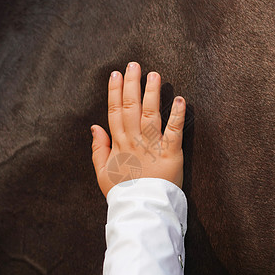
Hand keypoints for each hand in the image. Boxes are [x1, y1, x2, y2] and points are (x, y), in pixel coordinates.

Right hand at [91, 62, 185, 197]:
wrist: (140, 210)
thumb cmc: (122, 192)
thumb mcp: (101, 173)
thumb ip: (97, 148)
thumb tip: (94, 126)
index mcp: (118, 144)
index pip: (115, 112)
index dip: (115, 92)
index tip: (116, 74)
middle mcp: (134, 141)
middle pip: (131, 107)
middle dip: (132, 84)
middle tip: (135, 65)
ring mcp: (152, 146)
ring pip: (150, 114)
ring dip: (152, 93)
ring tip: (154, 75)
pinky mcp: (171, 154)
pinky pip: (174, 132)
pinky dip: (177, 116)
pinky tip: (180, 99)